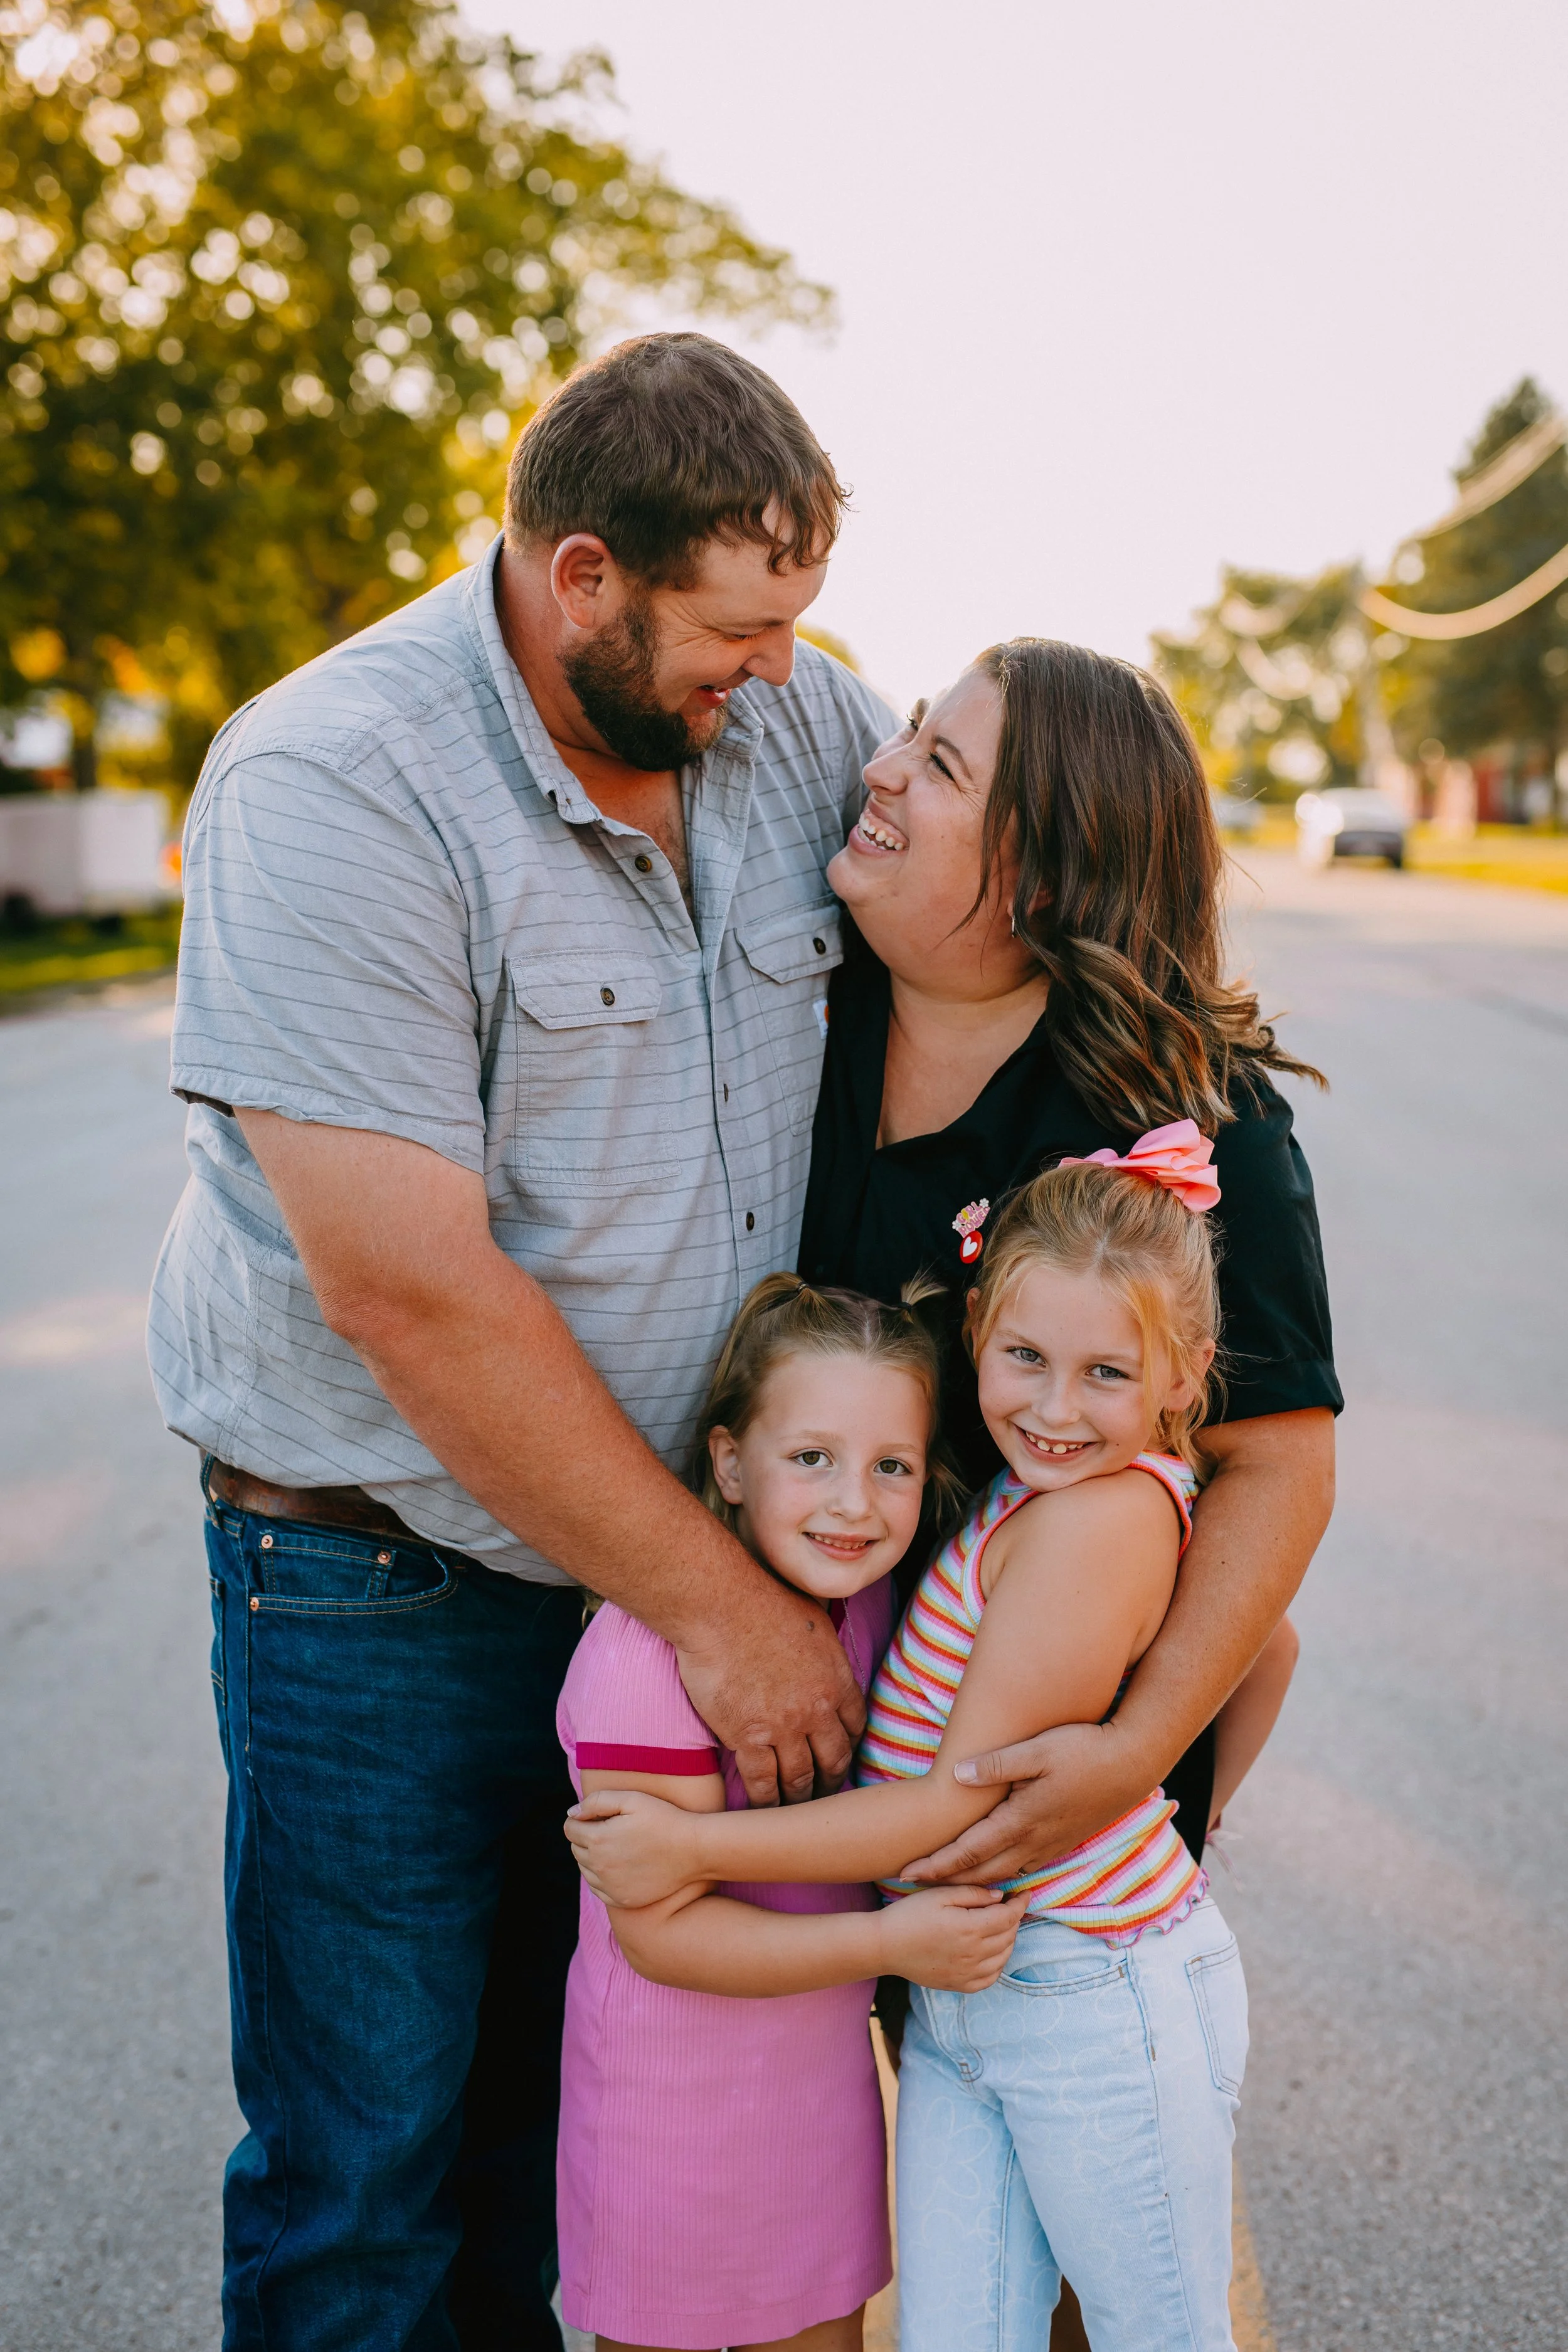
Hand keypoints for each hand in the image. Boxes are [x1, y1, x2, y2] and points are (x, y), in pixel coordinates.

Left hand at [566, 1789, 702, 1908]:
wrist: (693, 1850)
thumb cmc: (664, 1819)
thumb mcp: (631, 1799)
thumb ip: (596, 1801)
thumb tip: (571, 1813)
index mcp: (598, 1839)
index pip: (570, 1829)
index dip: (580, 1819)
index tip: (596, 1816)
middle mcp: (599, 1866)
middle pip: (575, 1849)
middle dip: (585, 1836)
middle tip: (609, 1828)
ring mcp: (610, 1887)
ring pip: (585, 1870)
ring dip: (592, 1857)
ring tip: (616, 1846)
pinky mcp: (622, 1900)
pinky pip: (598, 1889)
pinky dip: (602, 1878)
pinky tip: (619, 1866)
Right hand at [676, 1579, 865, 1808]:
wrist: (720, 1607)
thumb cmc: (761, 1600)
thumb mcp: (814, 1617)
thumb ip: (823, 1647)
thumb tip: (821, 1649)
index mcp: (836, 1678)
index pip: (855, 1725)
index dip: (848, 1745)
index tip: (840, 1755)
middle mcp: (817, 1709)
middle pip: (834, 1759)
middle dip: (830, 1781)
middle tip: (824, 1794)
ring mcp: (784, 1727)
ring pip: (800, 1777)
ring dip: (800, 1797)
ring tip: (794, 1808)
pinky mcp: (748, 1738)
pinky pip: (763, 1782)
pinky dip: (765, 1801)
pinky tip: (763, 1808)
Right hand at [879, 1885, 1032, 1991]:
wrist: (884, 1946)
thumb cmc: (910, 1914)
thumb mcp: (940, 1894)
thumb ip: (973, 1894)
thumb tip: (1000, 1896)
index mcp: (969, 1928)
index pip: (1009, 1916)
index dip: (1020, 1903)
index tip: (1024, 1892)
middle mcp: (973, 1954)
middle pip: (1009, 1935)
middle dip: (1014, 1918)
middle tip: (1008, 1905)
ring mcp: (968, 1973)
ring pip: (1004, 1956)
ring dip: (1008, 1939)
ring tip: (1000, 1924)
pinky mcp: (960, 1985)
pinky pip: (991, 1977)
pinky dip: (998, 1963)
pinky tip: (991, 1950)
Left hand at [900, 1719, 1149, 1883]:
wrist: (1132, 1763)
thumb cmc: (1083, 1750)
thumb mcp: (1037, 1750)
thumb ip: (995, 1765)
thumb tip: (956, 1777)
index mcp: (1021, 1820)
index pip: (968, 1851)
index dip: (936, 1865)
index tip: (906, 1874)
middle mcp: (1035, 1840)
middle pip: (981, 1872)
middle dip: (946, 1881)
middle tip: (915, 1884)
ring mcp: (1052, 1844)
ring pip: (1004, 1874)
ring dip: (973, 1881)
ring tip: (947, 1883)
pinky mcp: (1065, 1840)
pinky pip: (1025, 1867)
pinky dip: (1001, 1875)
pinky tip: (994, 1870)